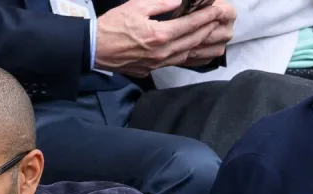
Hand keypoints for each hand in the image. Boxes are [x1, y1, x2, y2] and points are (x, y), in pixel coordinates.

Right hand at [95, 0, 227, 77]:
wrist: (92, 49)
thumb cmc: (112, 26)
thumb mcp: (137, 6)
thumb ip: (162, 3)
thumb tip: (181, 1)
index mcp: (160, 35)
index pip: (191, 25)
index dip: (207, 16)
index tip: (217, 9)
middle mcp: (162, 53)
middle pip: (193, 41)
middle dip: (209, 29)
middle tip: (219, 20)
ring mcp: (156, 63)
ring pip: (187, 55)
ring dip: (201, 45)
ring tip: (211, 36)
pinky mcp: (149, 69)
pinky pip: (175, 63)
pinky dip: (188, 56)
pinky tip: (192, 51)